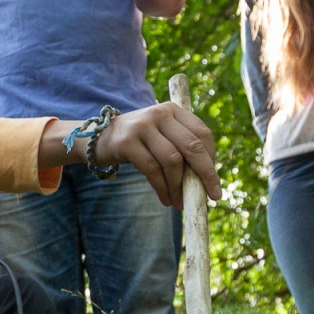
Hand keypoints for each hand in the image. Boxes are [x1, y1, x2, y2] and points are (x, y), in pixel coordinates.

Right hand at [92, 102, 221, 205]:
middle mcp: (159, 113)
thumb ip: (182, 149)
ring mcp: (142, 126)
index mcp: (173, 110)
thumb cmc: (140, 142)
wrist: (100, 138)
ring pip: (172, 161)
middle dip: (205, 174)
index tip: (213, 182)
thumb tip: (207, 181)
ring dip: (179, 187)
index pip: (202, 134)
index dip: (212, 160)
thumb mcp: (162, 136)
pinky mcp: (127, 142)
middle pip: (192, 146)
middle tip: (212, 196)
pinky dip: (162, 189)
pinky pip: (152, 170)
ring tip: (179, 203)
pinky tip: (165, 200)